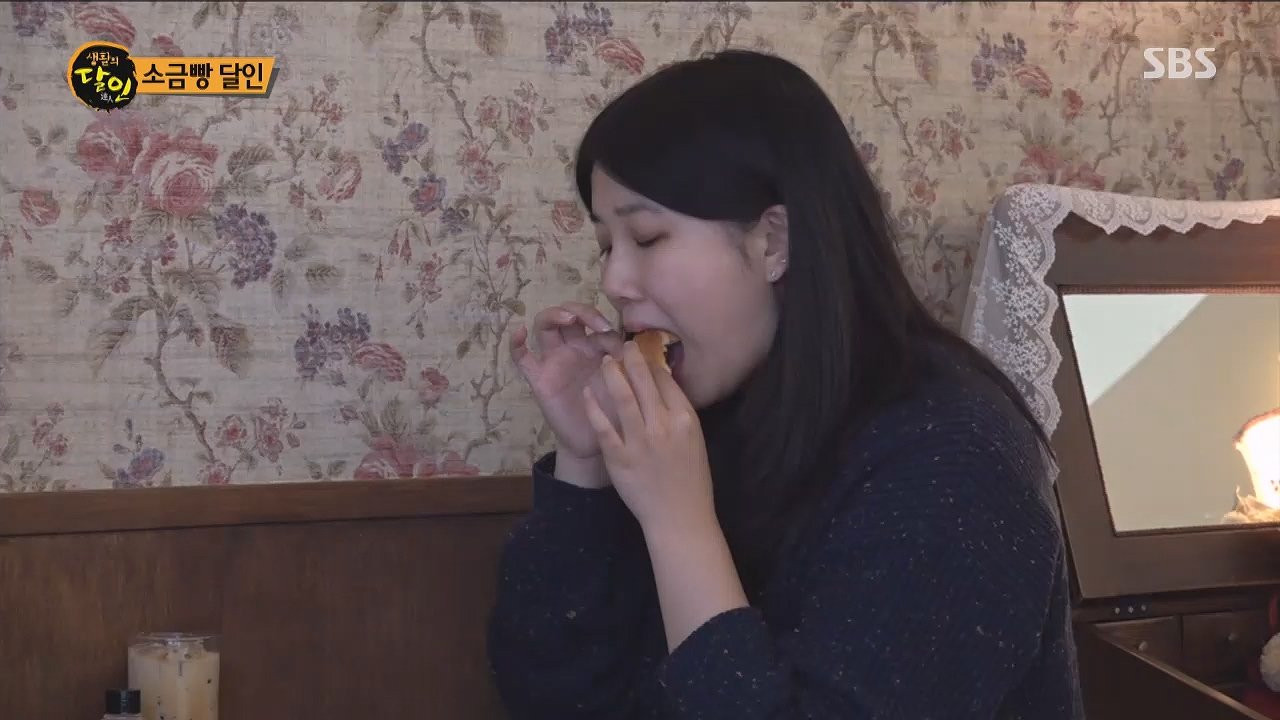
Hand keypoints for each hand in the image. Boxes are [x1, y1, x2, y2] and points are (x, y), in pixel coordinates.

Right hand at [510, 302, 624, 464]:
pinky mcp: (539, 378)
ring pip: (544, 325)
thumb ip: (626, 363)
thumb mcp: (625, 383)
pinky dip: (516, 343)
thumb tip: (628, 345)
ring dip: (555, 315)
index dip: (608, 329)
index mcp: (595, 346)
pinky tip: (519, 331)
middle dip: (582, 311)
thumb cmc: (612, 410)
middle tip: (597, 324)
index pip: (597, 325)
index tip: (621, 347)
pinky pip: (521, 358)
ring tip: (568, 319)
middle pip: (568, 314)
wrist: (595, 441)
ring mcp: (553, 360)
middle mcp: (572, 348)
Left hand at [581, 341, 716, 535]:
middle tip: (622, 345)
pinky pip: (603, 426)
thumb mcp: (694, 440)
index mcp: (685, 419)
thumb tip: (664, 386)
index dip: (652, 362)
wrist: (680, 517)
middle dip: (631, 359)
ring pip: (622, 397)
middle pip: (644, 382)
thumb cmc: (691, 480)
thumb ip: (679, 414)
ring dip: (612, 375)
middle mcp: (663, 426)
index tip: (642, 352)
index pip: (666, 381)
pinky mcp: (620, 458)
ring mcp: (640, 441)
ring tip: (604, 361)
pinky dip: (594, 407)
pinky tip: (588, 393)